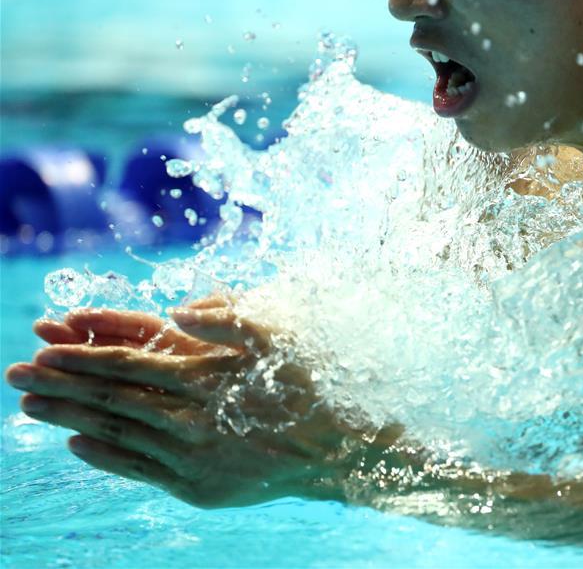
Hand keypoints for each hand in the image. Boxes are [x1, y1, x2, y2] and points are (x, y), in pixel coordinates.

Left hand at [6, 297, 395, 507]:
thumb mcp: (278, 336)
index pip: (130, 358)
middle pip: (112, 394)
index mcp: (204, 373)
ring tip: (30, 408)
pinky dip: (105, 456)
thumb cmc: (308, 385)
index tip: (45, 339)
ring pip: (118, 430)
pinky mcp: (195, 486)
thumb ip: (228, 318)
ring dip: (70, 417)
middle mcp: (190, 415)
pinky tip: (79, 445)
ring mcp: (189, 455)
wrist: (338, 450)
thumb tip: (177, 309)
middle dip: (61, 382)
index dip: (84, 349)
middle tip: (15, 374)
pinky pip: (139, 469)